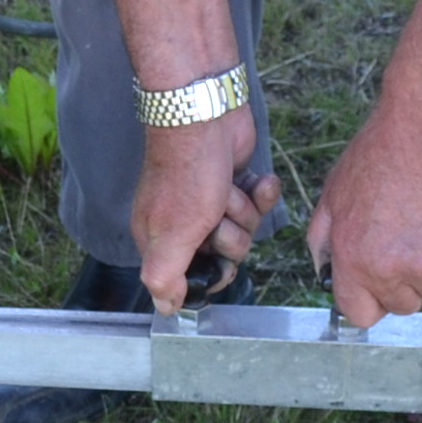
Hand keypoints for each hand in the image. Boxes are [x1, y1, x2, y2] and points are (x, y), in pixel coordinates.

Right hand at [133, 114, 278, 314]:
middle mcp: (184, 222)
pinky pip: (258, 203)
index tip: (212, 251)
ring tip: (228, 188)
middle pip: (225, 254)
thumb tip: (165, 309)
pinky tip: (255, 180)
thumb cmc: (185, 169)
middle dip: (231, 234)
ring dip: (244, 209)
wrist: (206, 113)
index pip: (192, 277)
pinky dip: (261, 191)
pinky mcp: (234, 181)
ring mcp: (211, 201)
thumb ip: (164, 276)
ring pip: (245, 229)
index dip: (211, 269)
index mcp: (160, 238)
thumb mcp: (172, 233)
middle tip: (217, 213)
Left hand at [304, 98, 421, 326]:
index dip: (367, 300)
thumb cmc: (379, 157)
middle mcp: (391, 271)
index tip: (373, 286)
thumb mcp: (333, 196)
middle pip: (401, 305)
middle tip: (403, 242)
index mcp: (354, 260)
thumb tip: (324, 269)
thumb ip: (323, 240)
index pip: (360, 314)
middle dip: (400, 284)